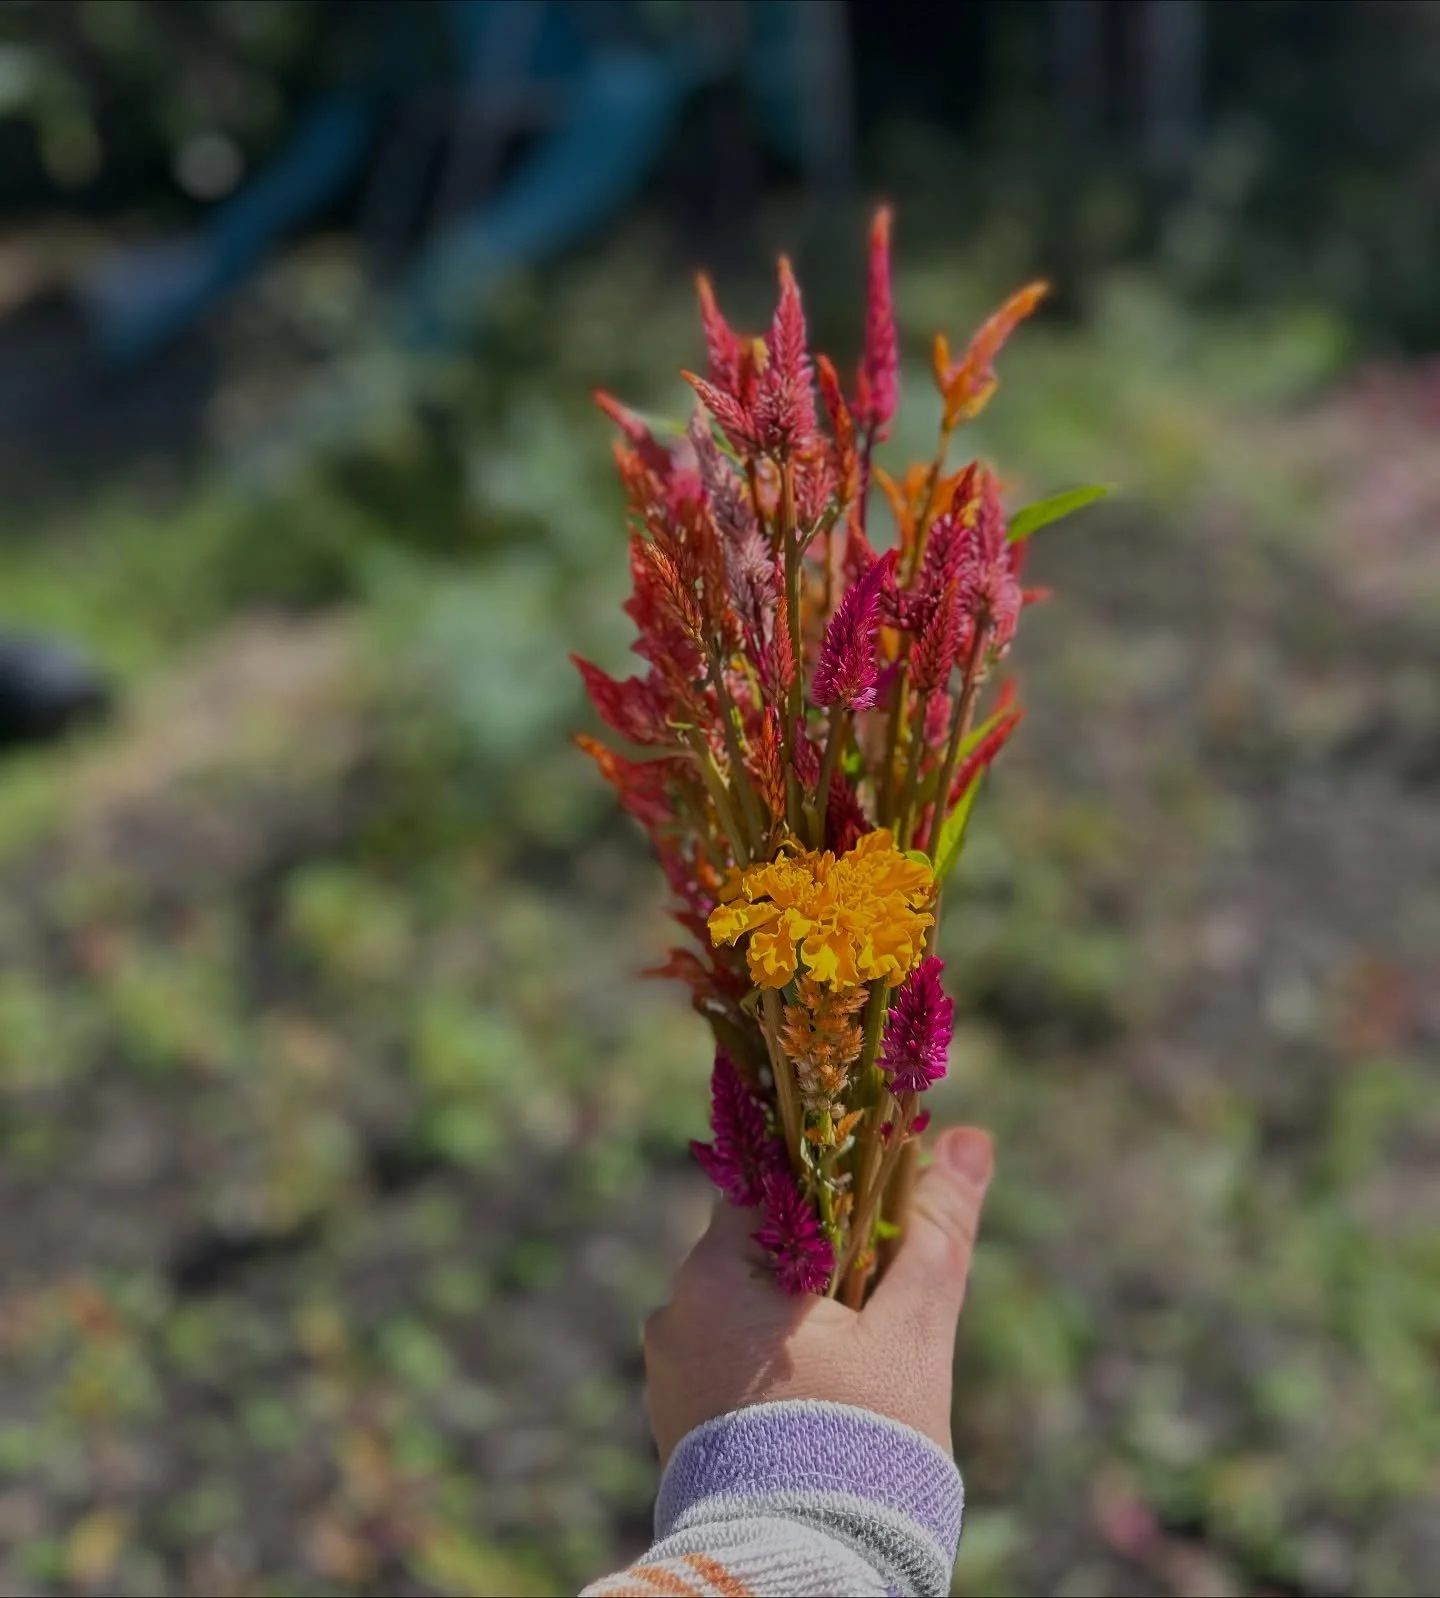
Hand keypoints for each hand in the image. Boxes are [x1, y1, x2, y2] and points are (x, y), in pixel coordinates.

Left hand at [644, 1125, 994, 1464]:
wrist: (802, 1576)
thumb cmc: (862, 1445)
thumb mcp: (913, 1332)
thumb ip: (937, 1232)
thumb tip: (970, 1140)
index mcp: (719, 1271)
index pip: (764, 1180)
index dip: (822, 1172)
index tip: (867, 1180)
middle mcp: (678, 1310)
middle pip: (757, 1245)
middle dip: (819, 1252)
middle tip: (880, 1282)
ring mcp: (670, 1369)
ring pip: (743, 1305)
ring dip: (796, 1312)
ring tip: (857, 1352)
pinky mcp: (674, 1422)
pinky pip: (726, 1359)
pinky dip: (771, 1361)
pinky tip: (820, 1394)